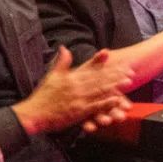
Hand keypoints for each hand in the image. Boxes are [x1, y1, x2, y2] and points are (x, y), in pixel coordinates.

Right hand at [13, 46, 133, 135]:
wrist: (34, 114)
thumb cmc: (42, 97)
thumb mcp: (51, 76)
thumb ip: (61, 62)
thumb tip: (64, 47)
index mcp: (70, 77)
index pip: (87, 66)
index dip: (99, 60)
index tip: (109, 53)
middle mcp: (76, 86)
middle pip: (98, 78)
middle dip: (114, 73)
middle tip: (128, 69)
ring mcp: (78, 99)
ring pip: (99, 90)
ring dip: (115, 86)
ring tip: (127, 81)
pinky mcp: (79, 111)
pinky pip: (95, 106)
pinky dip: (106, 103)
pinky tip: (117, 100)